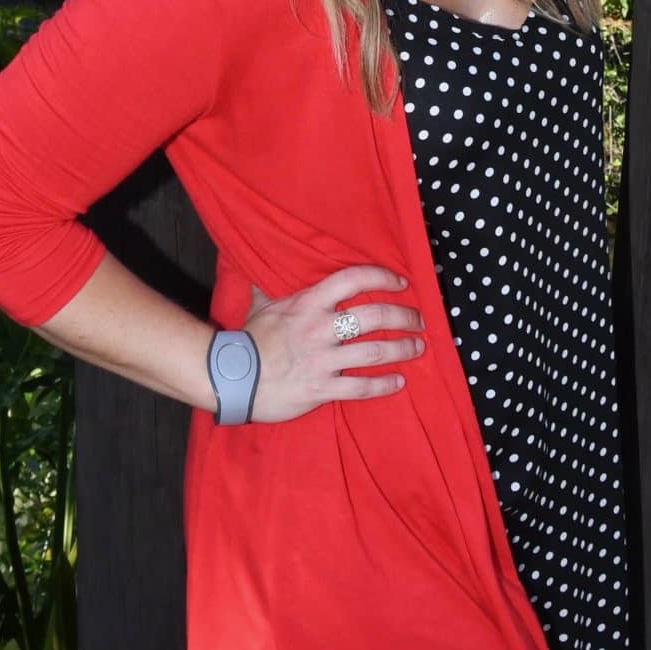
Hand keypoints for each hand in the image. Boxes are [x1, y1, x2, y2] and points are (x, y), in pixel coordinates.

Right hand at [243, 265, 424, 421]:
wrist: (232, 378)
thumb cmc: (249, 339)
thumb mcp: (263, 303)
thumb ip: (274, 284)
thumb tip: (268, 260)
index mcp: (308, 303)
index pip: (353, 280)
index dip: (381, 278)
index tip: (400, 283)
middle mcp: (320, 328)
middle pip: (374, 317)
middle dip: (403, 317)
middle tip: (419, 319)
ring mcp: (322, 360)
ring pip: (374, 352)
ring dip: (401, 349)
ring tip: (417, 348)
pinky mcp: (321, 389)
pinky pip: (360, 387)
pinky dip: (384, 385)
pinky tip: (398, 382)